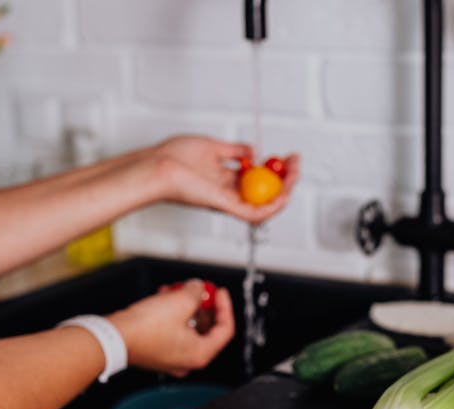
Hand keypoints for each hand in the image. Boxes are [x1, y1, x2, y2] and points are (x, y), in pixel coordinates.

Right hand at [106, 280, 235, 376]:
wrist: (112, 338)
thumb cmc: (144, 329)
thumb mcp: (180, 301)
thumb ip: (196, 292)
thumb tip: (197, 287)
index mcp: (200, 354)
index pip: (225, 330)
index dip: (225, 307)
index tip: (220, 293)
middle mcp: (187, 360)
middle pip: (206, 328)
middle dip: (202, 304)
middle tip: (199, 289)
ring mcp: (170, 357)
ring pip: (187, 327)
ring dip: (185, 306)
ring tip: (178, 289)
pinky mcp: (156, 351)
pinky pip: (172, 330)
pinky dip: (172, 314)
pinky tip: (165, 297)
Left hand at [152, 135, 299, 224]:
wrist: (157, 167)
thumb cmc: (174, 158)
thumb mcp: (211, 147)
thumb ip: (234, 150)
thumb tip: (254, 150)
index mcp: (225, 180)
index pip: (258, 179)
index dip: (276, 169)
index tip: (287, 155)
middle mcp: (229, 193)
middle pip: (265, 192)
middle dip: (286, 178)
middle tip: (296, 162)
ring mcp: (228, 202)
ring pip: (265, 205)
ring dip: (285, 191)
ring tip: (295, 173)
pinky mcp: (225, 207)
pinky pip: (254, 214)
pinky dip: (272, 208)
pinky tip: (284, 195)